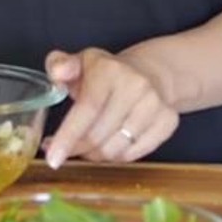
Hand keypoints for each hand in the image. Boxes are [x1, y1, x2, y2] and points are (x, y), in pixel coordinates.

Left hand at [41, 48, 177, 168]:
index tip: (53, 158)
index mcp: (109, 70)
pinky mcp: (168, 121)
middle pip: (98, 135)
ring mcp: (155, 104)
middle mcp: (136, 85)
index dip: (68, 136)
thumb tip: (58, 74)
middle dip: (78, 148)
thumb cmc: (106, 73)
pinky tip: (110, 143)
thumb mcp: (79, 63)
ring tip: (89, 144)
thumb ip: (60, 65)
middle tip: (67, 148)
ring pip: (115, 150)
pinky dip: (116, 156)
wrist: (149, 73)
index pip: (87, 109)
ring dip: (96, 154)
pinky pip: (133, 155)